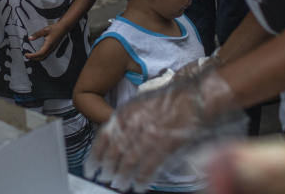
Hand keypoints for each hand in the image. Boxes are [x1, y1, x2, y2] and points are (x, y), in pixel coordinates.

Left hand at [24, 22, 66, 60]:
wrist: (63, 28)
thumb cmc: (54, 28)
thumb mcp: (45, 30)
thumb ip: (37, 34)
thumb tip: (29, 39)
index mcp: (48, 45)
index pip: (40, 53)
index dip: (33, 56)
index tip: (26, 55)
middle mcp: (50, 49)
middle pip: (41, 57)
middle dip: (33, 58)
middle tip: (26, 56)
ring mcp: (52, 49)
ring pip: (43, 57)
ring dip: (36, 58)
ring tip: (30, 56)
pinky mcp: (52, 48)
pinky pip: (45, 55)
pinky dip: (39, 56)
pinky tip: (36, 54)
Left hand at [85, 69, 242, 192]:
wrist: (194, 99)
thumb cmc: (170, 100)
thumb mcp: (140, 104)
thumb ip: (126, 120)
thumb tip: (115, 138)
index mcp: (125, 113)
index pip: (102, 137)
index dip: (95, 155)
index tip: (91, 166)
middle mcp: (133, 124)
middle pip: (114, 152)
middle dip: (108, 168)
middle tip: (105, 178)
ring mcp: (149, 135)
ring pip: (128, 162)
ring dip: (123, 176)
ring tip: (120, 184)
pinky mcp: (164, 146)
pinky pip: (148, 167)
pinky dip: (141, 178)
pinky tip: (139, 185)